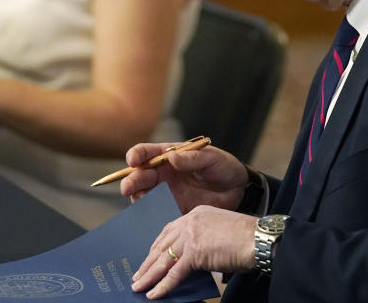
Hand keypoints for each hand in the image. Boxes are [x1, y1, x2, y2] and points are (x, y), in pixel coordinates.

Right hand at [120, 142, 247, 213]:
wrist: (238, 191)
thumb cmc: (225, 168)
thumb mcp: (212, 158)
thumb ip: (192, 158)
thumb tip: (172, 157)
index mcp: (170, 155)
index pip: (147, 152)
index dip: (136, 155)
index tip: (133, 160)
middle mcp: (163, 173)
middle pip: (139, 175)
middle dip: (131, 180)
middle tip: (129, 187)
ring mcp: (166, 192)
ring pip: (142, 194)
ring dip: (137, 197)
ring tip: (140, 200)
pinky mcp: (172, 209)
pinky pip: (155, 212)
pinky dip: (149, 214)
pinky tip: (149, 215)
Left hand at [131, 205, 256, 298]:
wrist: (258, 239)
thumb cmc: (246, 238)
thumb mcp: (219, 232)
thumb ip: (203, 240)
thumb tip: (191, 261)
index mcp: (196, 214)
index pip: (169, 231)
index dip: (157, 246)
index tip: (149, 257)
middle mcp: (190, 222)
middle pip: (162, 245)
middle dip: (148, 262)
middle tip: (138, 274)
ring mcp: (191, 236)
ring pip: (163, 259)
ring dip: (149, 275)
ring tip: (139, 286)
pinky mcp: (194, 252)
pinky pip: (174, 273)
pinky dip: (162, 285)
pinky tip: (154, 294)